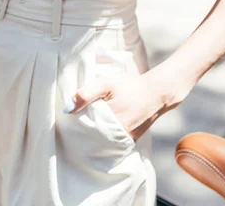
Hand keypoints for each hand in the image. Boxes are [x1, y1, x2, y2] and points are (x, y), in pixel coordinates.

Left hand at [65, 66, 180, 140]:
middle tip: (78, 122)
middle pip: (92, 137)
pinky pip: (113, 141)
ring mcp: (126, 139)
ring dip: (95, 134)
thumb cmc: (130, 86)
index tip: (71, 118)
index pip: (84, 129)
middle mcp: (118, 134)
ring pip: (102, 140)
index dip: (76, 124)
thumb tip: (67, 109)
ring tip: (90, 123)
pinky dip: (106, 136)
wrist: (157, 93)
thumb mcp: (106, 84)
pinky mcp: (131, 140)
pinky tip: (103, 127)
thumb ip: (86, 94)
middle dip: (84, 130)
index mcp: (110, 121)